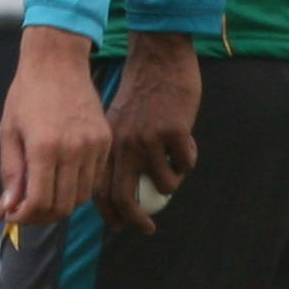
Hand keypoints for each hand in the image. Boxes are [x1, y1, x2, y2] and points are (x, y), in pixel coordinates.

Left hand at [0, 25, 111, 232]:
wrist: (58, 62)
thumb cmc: (27, 95)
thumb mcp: (9, 133)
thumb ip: (11, 174)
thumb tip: (8, 208)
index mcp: (45, 148)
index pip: (40, 202)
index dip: (25, 217)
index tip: (12, 215)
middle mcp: (74, 150)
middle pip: (63, 206)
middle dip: (41, 217)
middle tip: (25, 211)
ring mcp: (94, 147)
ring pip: (81, 197)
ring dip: (60, 205)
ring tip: (42, 197)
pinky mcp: (106, 142)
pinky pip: (94, 179)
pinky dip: (77, 188)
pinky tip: (60, 179)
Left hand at [100, 36, 202, 237]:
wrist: (158, 60)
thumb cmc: (139, 92)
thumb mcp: (116, 121)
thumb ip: (115, 152)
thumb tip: (116, 190)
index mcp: (107, 143)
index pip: (100, 189)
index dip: (108, 213)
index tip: (120, 225)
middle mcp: (123, 144)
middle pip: (124, 197)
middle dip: (136, 220)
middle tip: (148, 228)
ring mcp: (148, 138)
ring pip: (164, 183)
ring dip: (172, 183)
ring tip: (176, 169)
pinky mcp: (173, 131)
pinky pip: (185, 163)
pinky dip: (188, 161)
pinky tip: (187, 146)